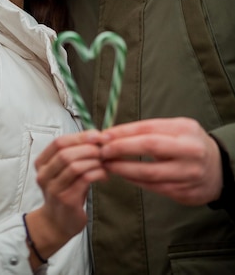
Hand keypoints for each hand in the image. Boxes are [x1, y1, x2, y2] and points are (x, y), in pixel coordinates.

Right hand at [26, 130, 106, 264]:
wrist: (56, 223)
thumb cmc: (65, 192)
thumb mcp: (65, 171)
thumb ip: (76, 155)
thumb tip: (98, 139)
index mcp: (42, 163)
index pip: (59, 142)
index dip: (79, 136)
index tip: (96, 135)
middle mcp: (44, 175)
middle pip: (65, 153)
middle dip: (88, 148)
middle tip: (103, 149)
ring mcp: (53, 189)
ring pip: (74, 166)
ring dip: (93, 161)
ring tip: (104, 162)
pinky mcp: (66, 200)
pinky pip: (84, 180)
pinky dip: (97, 173)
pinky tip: (104, 175)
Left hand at [99, 117, 222, 205]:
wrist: (220, 169)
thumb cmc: (190, 144)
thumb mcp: (177, 128)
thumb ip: (150, 130)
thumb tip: (115, 133)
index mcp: (185, 130)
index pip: (148, 129)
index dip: (124, 132)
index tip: (105, 135)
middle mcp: (189, 151)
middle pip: (149, 147)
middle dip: (121, 149)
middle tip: (103, 151)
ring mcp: (188, 174)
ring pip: (150, 173)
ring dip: (124, 169)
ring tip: (108, 165)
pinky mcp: (185, 193)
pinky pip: (154, 187)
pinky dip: (136, 181)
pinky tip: (124, 176)